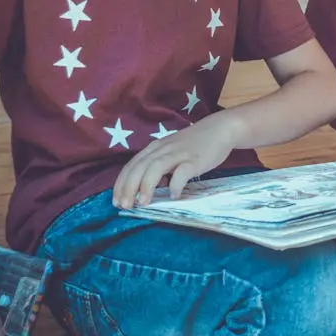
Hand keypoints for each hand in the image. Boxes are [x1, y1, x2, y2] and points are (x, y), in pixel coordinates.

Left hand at [112, 115, 241, 207]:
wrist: (219, 129)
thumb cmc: (194, 144)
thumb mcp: (171, 152)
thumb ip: (159, 167)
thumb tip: (147, 189)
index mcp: (155, 148)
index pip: (132, 166)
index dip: (121, 184)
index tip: (116, 201)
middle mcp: (163, 149)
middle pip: (140, 167)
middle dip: (129, 188)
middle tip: (125, 206)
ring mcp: (179, 154)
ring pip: (156, 168)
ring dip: (146, 186)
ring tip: (143, 203)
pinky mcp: (195, 159)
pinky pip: (182, 172)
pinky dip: (175, 184)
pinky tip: (174, 196)